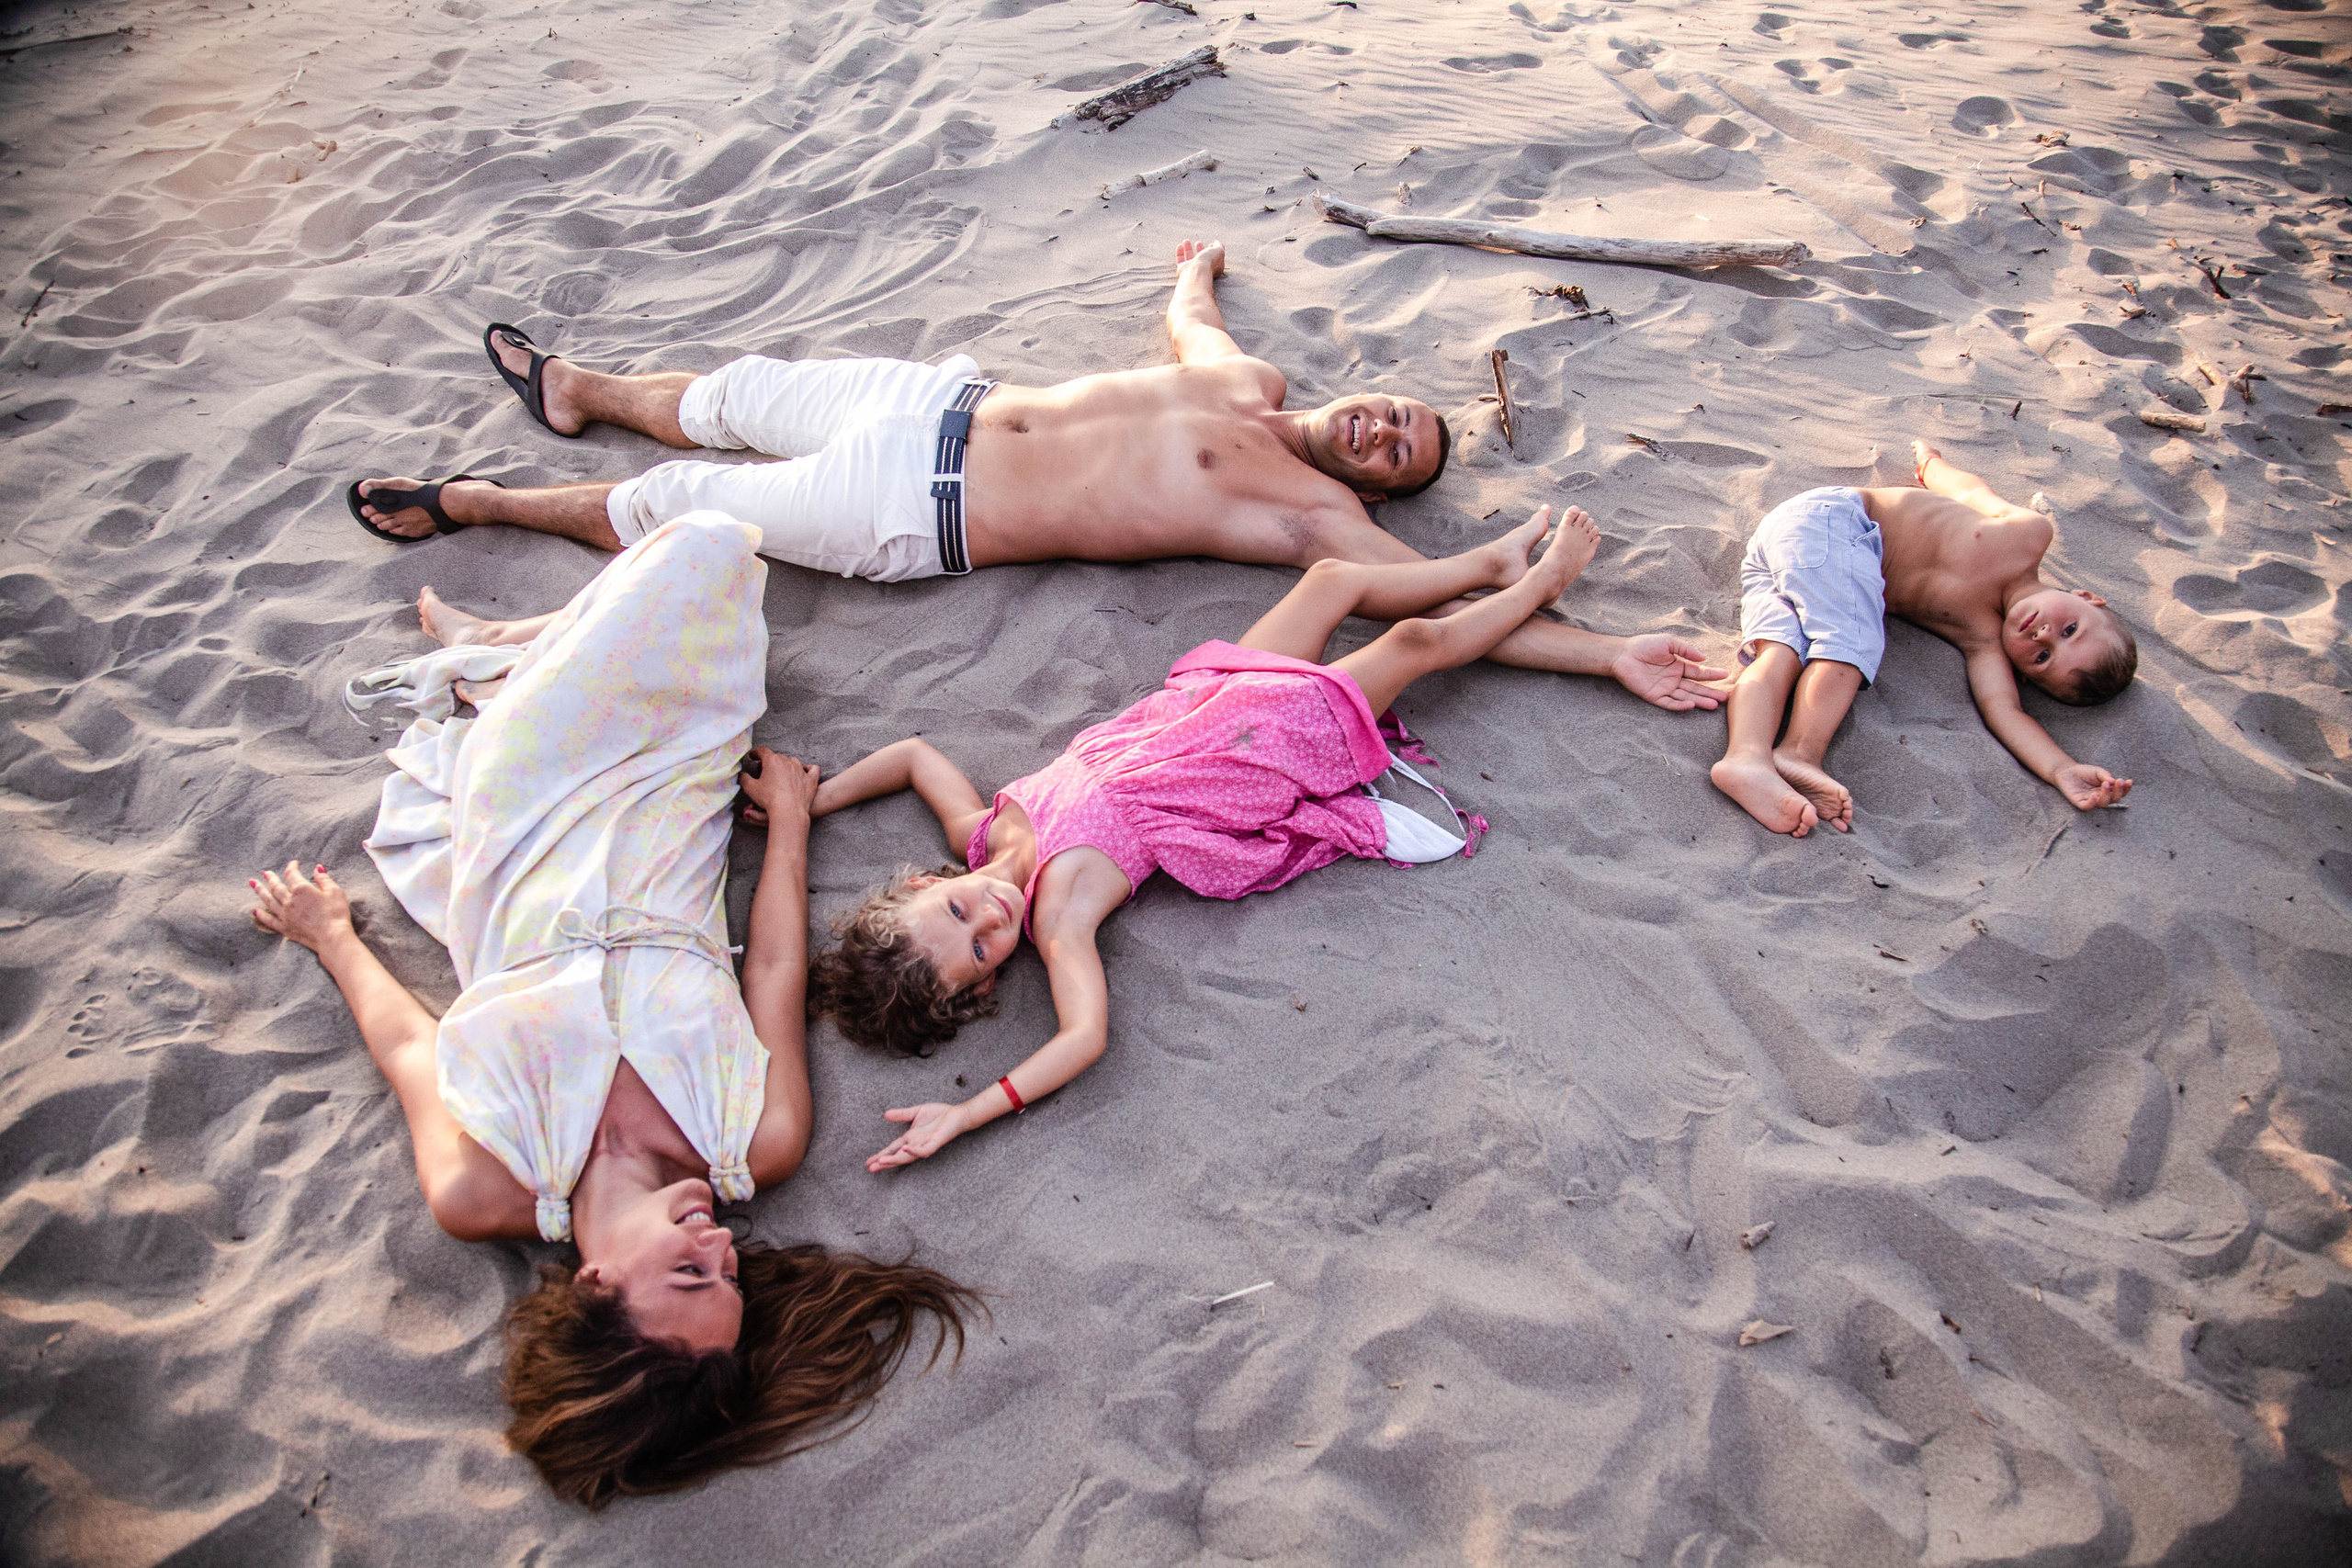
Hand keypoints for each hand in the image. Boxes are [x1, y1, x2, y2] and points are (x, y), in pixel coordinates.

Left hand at [250, 862, 353, 953]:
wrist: (331, 937)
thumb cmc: (336, 913)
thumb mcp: (335, 892)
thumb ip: (324, 879)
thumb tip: (317, 868)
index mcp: (301, 889)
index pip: (292, 874)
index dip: (291, 867)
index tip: (293, 863)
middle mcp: (289, 901)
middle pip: (276, 886)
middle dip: (271, 878)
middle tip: (265, 873)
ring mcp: (285, 915)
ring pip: (269, 900)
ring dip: (260, 891)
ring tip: (253, 884)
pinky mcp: (285, 928)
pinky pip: (269, 920)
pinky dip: (261, 915)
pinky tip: (255, 911)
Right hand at [739, 747, 819, 828]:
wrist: (789, 811)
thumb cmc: (769, 799)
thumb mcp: (750, 788)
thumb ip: (744, 778)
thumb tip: (741, 775)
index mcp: (772, 760)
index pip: (762, 751)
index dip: (756, 753)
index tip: (752, 756)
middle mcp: (787, 761)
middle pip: (777, 757)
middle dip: (769, 762)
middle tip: (763, 770)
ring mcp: (801, 769)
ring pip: (793, 761)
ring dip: (786, 765)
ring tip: (781, 773)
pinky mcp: (811, 779)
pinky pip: (812, 769)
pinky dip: (808, 769)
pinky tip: (804, 772)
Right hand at [867, 1102, 970, 1171]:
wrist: (958, 1114)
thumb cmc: (939, 1115)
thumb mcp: (916, 1112)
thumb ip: (902, 1114)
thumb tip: (885, 1115)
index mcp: (910, 1138)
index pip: (892, 1149)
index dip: (881, 1155)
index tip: (868, 1162)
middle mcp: (915, 1144)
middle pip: (897, 1156)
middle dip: (884, 1162)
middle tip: (870, 1168)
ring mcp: (925, 1145)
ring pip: (908, 1157)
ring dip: (895, 1160)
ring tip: (882, 1162)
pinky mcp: (935, 1143)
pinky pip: (924, 1150)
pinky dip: (914, 1151)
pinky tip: (905, 1149)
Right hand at [1176, 238, 1224, 277]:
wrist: (1198, 271)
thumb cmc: (1210, 261)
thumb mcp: (1219, 251)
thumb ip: (1219, 246)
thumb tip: (1216, 242)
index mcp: (1214, 267)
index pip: (1213, 259)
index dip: (1212, 251)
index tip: (1211, 244)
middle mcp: (1203, 270)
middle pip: (1201, 258)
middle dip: (1200, 249)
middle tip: (1198, 243)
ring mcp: (1193, 270)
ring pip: (1189, 258)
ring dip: (1188, 249)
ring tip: (1186, 241)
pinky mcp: (1183, 270)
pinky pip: (1180, 261)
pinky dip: (1180, 253)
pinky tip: (1179, 246)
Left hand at [1609, 634, 1730, 711]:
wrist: (1623, 654)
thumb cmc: (1644, 645)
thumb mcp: (1669, 643)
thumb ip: (1686, 650)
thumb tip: (1704, 659)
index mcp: (1679, 666)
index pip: (1699, 673)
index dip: (1712, 675)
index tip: (1726, 676)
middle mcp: (1674, 679)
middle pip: (1695, 688)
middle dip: (1710, 692)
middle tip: (1725, 697)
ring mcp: (1665, 688)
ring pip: (1686, 697)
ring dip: (1700, 700)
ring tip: (1714, 704)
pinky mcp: (1654, 696)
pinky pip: (1669, 703)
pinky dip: (1680, 705)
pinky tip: (1691, 704)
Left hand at [2055, 763, 2131, 809]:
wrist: (2067, 771)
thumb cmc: (2084, 772)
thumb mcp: (2098, 772)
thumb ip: (2106, 776)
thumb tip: (2115, 782)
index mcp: (2107, 791)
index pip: (2120, 793)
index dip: (2126, 789)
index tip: (2129, 781)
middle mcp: (2100, 797)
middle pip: (2113, 799)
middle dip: (2118, 791)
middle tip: (2118, 781)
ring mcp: (2090, 800)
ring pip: (2102, 804)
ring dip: (2106, 795)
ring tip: (2105, 784)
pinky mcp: (2079, 802)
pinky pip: (2086, 806)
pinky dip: (2092, 803)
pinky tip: (2095, 795)